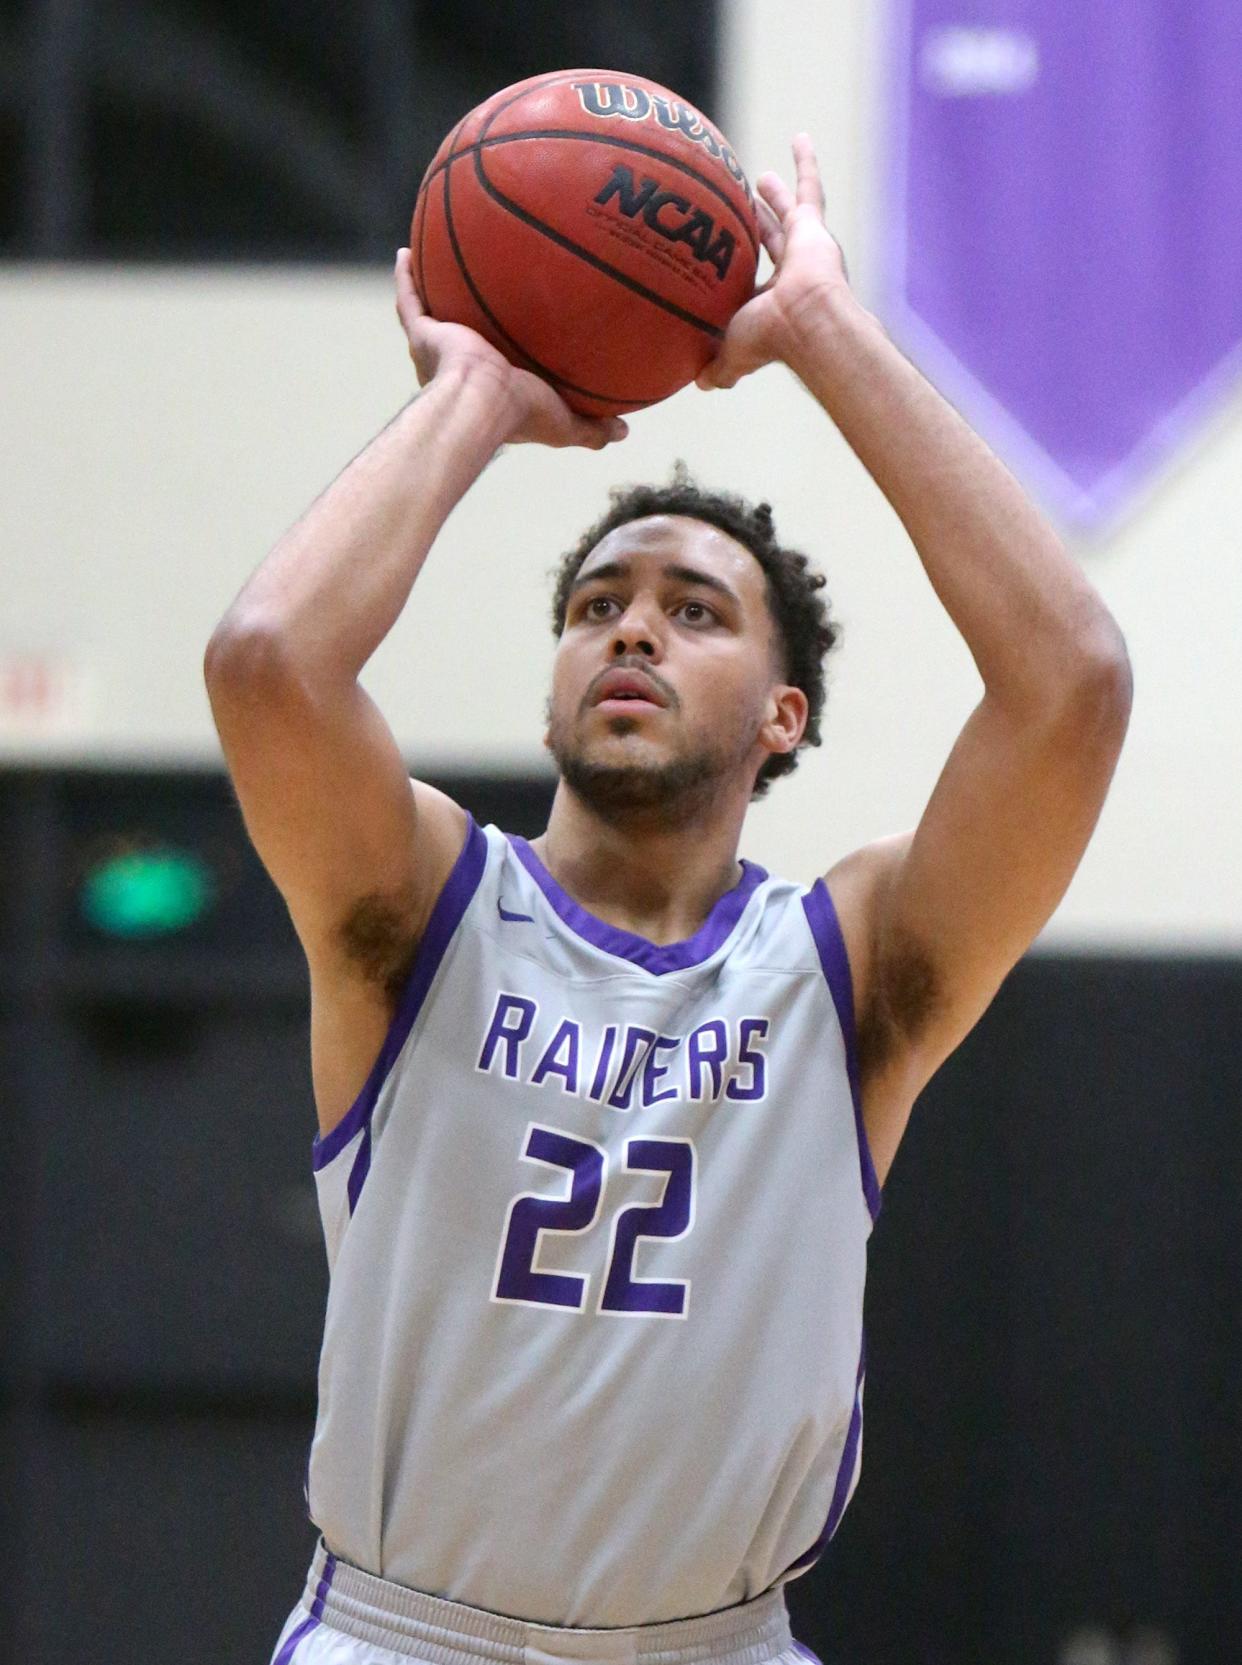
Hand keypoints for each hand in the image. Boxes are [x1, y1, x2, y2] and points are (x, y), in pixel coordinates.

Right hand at [394, 250, 626, 449]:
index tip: (510, 339)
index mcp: (488, 391)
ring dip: (430, 292)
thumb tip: (624, 431)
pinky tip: (405, 250)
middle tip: (472, 295)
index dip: (501, 357)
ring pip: (432, 314)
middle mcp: (457, 370)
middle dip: (461, 321)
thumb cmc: (522, 414)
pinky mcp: (424, 334)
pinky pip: (410, 299)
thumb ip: (592, 427)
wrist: (482, 402)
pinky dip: (405, 277)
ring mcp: (438, 349)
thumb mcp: (566, 423)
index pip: (494, 371)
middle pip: (460, 337)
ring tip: (431, 263)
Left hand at [696, 135, 851, 391]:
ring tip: (762, 178)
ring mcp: (805, 248)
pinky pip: (810, 185)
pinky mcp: (814, 228)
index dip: (741, 275)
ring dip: (776, 197)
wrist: (807, 323)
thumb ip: (718, 365)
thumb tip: (699, 383)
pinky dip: (806, 162)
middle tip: (746, 210)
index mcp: (773, 300)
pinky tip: (800, 137)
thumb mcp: (733, 352)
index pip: (753, 283)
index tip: (728, 263)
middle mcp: (791, 273)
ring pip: (788, 214)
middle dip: (760, 228)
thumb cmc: (771, 340)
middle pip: (770, 243)